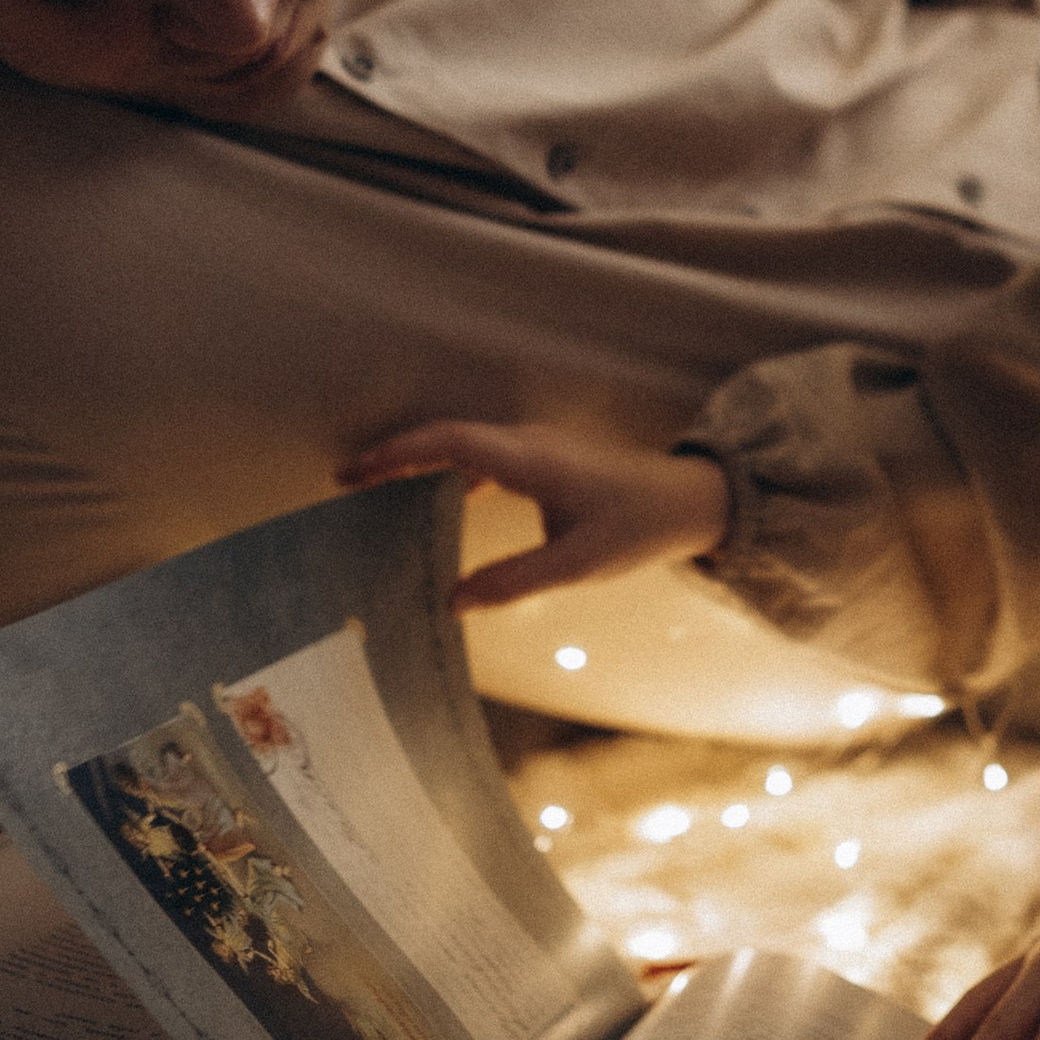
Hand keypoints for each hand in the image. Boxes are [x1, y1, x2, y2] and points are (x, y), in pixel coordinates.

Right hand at [334, 419, 728, 608]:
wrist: (691, 499)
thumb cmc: (637, 527)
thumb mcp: (575, 564)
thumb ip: (512, 583)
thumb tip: (453, 602)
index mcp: (529, 459)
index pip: (447, 443)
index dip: (396, 454)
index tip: (354, 473)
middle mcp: (529, 442)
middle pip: (447, 437)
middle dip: (395, 456)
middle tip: (348, 482)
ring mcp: (539, 445)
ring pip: (465, 444)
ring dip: (422, 461)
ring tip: (381, 490)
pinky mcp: (548, 457)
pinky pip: (486, 455)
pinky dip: (453, 471)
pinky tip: (442, 500)